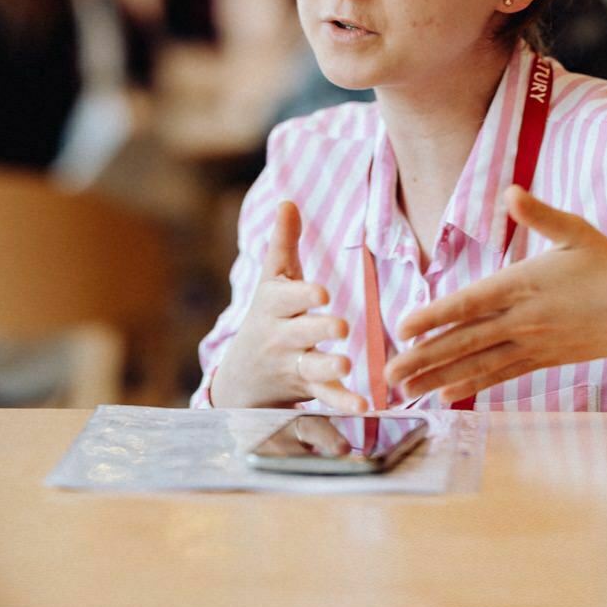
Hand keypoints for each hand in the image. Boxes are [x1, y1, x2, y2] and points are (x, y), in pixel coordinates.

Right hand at [209, 201, 364, 411]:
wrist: (243, 377)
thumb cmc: (267, 315)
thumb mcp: (271, 280)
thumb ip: (283, 243)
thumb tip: (287, 201)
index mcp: (273, 305)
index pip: (285, 298)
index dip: (302, 295)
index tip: (321, 293)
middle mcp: (281, 336)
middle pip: (299, 333)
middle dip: (318, 330)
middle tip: (341, 328)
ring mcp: (293, 366)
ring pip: (311, 368)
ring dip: (328, 368)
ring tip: (345, 365)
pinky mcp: (308, 390)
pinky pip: (325, 398)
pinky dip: (343, 403)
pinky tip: (363, 405)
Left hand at [385, 186, 606, 404]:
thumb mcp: (576, 231)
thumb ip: (539, 214)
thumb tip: (511, 193)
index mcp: (523, 284)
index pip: (468, 303)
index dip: (433, 317)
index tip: (402, 328)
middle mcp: (522, 320)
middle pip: (464, 340)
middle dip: (423, 357)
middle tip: (388, 374)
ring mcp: (531, 345)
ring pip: (476, 363)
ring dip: (438, 376)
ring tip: (406, 390)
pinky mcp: (542, 360)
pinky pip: (500, 375)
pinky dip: (472, 385)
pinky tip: (447, 394)